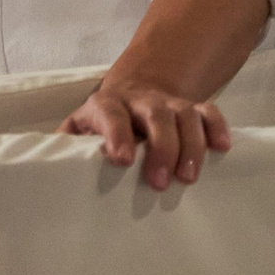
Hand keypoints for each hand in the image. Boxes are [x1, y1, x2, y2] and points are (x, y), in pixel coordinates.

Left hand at [62, 74, 231, 190]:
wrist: (134, 91)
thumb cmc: (104, 123)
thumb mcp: (81, 129)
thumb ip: (68, 144)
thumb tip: (53, 169)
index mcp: (107, 105)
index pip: (110, 113)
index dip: (117, 134)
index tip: (122, 160)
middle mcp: (140, 101)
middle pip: (156, 115)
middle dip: (161, 148)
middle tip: (159, 182)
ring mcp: (169, 103)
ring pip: (185, 115)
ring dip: (190, 146)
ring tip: (188, 178)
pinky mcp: (192, 108)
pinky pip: (208, 111)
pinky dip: (217, 127)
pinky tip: (221, 148)